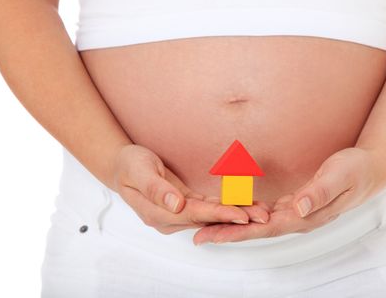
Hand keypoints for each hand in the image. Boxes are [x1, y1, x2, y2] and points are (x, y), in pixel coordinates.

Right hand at [112, 144, 270, 234]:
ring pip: (211, 216)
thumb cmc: (129, 165)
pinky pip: (208, 207)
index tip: (240, 215)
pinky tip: (244, 203)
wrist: (123, 165)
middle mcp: (170, 218)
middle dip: (236, 217)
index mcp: (157, 213)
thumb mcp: (139, 171)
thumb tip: (176, 205)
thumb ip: (156, 189)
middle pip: (208, 219)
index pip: (194, 215)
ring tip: (260, 210)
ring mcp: (177, 214)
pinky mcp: (185, 205)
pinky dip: (226, 206)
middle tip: (262, 215)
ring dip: (235, 213)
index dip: (219, 215)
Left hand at [193, 147, 385, 244]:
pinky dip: (250, 213)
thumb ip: (319, 192)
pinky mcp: (296, 203)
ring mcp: (297, 211)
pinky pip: (268, 211)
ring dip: (236, 224)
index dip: (238, 232)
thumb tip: (299, 207)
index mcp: (306, 215)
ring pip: (260, 221)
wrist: (370, 169)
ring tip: (211, 225)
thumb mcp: (339, 177)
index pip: (265, 228)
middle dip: (227, 232)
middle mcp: (299, 217)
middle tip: (199, 235)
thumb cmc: (357, 171)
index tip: (214, 236)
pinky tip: (238, 211)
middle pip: (256, 229)